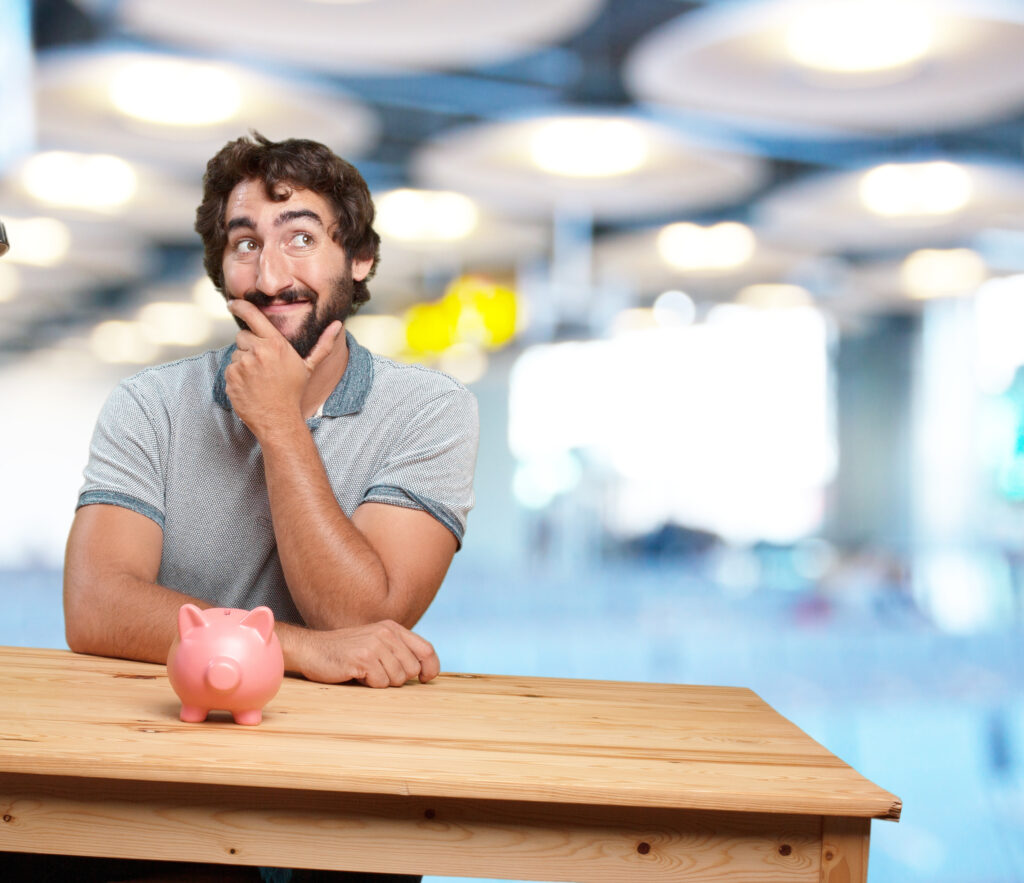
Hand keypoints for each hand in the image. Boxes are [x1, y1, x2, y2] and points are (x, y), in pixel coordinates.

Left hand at [224, 299, 340, 436]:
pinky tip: (250, 386)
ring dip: (243, 362)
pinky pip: (230, 368)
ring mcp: (242, 364)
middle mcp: (258, 351)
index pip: (253, 316)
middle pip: (242, 336)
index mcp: (276, 344)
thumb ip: (323, 344)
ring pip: (236, 353)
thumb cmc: (294, 392)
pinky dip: (237, 376)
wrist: (279, 419)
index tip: (233, 303)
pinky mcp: (231, 377)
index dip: (241, 306)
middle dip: (249, 345)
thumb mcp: (309, 366)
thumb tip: (337, 325)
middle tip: (262, 363)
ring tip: (258, 377)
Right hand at [292, 620, 440, 686]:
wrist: (312, 650)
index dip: (431, 667)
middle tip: (378, 673)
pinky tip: (357, 675)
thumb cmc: (345, 652)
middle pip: (412, 669)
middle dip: (398, 678)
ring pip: (397, 678)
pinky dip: (370, 685)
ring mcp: (375, 644)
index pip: (427, 649)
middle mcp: (387, 633)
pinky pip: (380, 683)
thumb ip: (398, 651)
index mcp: (393, 628)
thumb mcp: (376, 643)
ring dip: (382, 682)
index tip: (424, 679)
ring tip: (366, 673)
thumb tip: (424, 671)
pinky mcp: (363, 658)